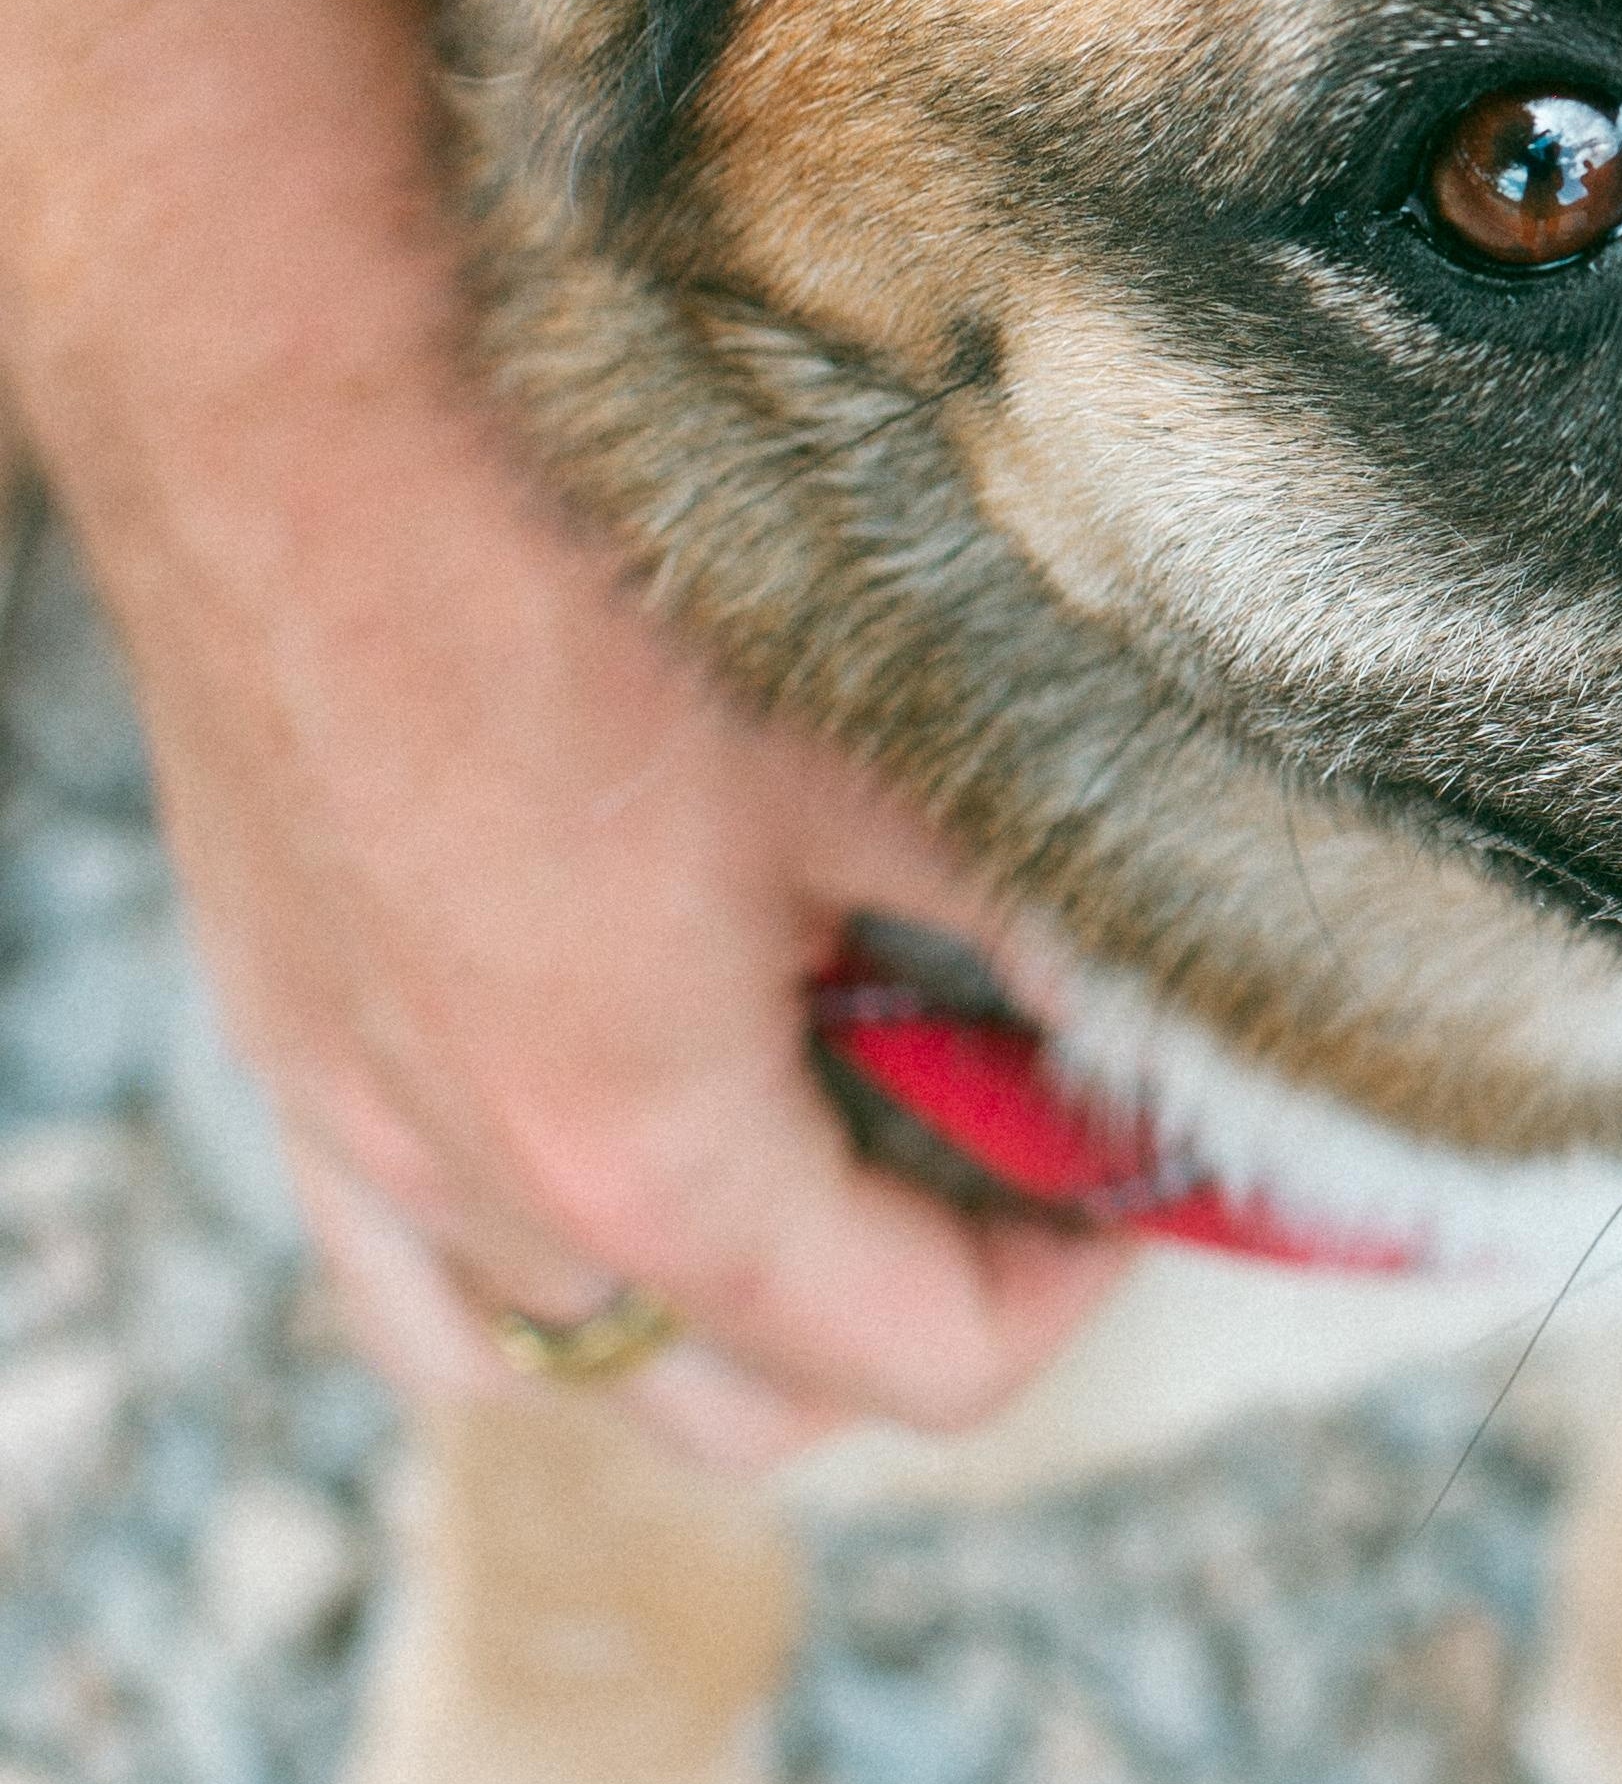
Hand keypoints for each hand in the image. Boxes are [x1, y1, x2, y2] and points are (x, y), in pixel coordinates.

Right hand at [85, 344, 1120, 1473]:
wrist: (314, 389)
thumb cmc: (598, 549)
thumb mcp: (896, 743)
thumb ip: (1042, 920)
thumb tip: (1176, 1018)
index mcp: (642, 1151)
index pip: (911, 1363)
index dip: (1069, 1285)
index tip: (1133, 1167)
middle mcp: (471, 1186)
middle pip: (738, 1394)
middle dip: (910, 1300)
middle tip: (1017, 1138)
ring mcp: (348, 1115)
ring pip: (555, 1346)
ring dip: (719, 1287)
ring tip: (838, 1116)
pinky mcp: (283, 1020)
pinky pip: (400, 1257)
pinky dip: (526, 1248)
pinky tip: (627, 1094)